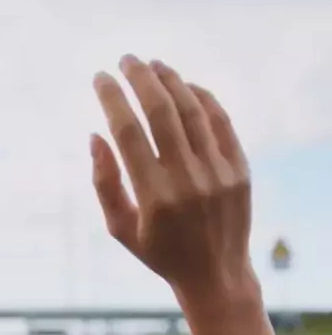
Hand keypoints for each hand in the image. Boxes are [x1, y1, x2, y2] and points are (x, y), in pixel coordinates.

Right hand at [91, 55, 252, 304]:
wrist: (215, 274)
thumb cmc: (161, 252)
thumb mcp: (121, 229)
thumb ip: (104, 183)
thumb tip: (95, 135)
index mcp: (154, 197)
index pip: (128, 132)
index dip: (112, 99)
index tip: (100, 78)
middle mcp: (187, 181)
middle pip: (161, 111)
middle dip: (140, 78)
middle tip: (126, 60)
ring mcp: (217, 174)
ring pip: (192, 110)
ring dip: (171, 80)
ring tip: (154, 66)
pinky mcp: (239, 171)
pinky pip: (220, 122)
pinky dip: (202, 98)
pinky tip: (186, 86)